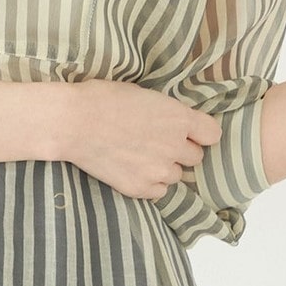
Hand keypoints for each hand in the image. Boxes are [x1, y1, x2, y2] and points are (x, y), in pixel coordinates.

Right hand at [61, 77, 223, 199]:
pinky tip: (132, 169)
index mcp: (179, 118)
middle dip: (180, 151)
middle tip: (157, 143)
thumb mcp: (142, 94)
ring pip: (176, 176)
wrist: (74, 122)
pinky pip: (158, 190)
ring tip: (140, 156)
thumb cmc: (103, 99)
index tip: (190, 133)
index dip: (201, 134)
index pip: (212, 134)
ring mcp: (158, 170)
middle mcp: (175, 146)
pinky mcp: (140, 188)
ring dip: (164, 167)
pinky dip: (150, 183)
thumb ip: (164, 113)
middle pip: (196, 158)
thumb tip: (167, 121)